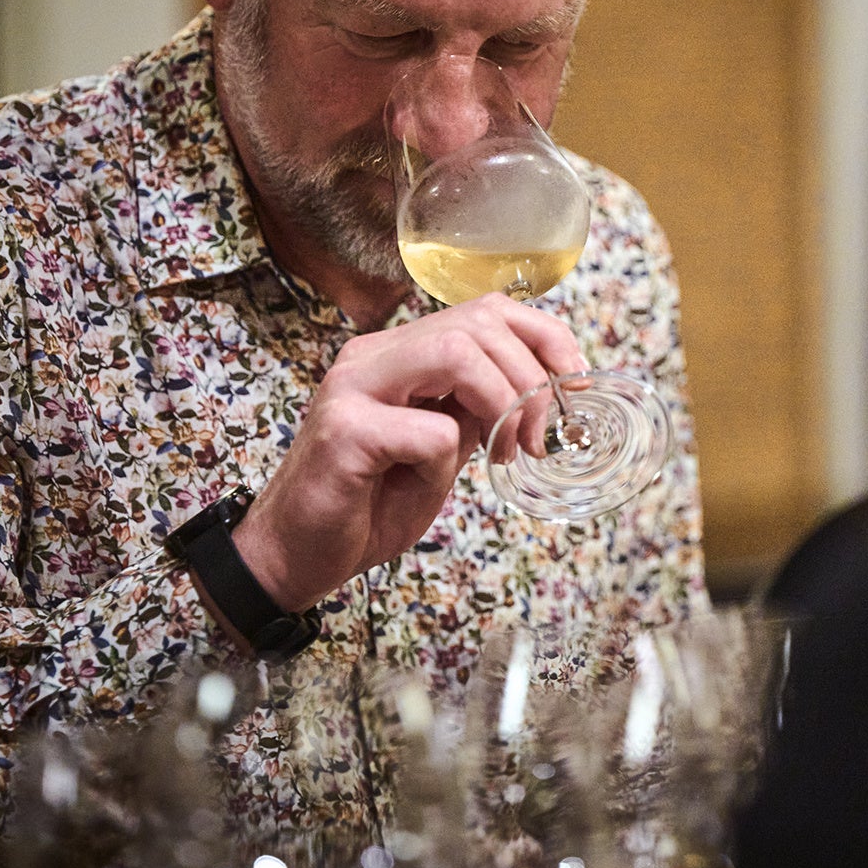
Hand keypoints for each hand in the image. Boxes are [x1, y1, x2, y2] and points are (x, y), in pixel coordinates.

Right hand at [229, 293, 586, 613]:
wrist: (296, 557)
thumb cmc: (367, 506)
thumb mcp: (440, 451)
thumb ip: (475, 412)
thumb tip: (537, 393)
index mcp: (398, 355)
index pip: (488, 310)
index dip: (546, 339)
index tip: (572, 389)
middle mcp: (372, 358)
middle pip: (479, 322)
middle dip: (530, 378)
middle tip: (535, 439)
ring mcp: (353, 388)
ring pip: (455, 352)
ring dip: (501, 403)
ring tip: (502, 452)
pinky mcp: (343, 432)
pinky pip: (429, 429)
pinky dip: (446, 461)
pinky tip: (424, 483)